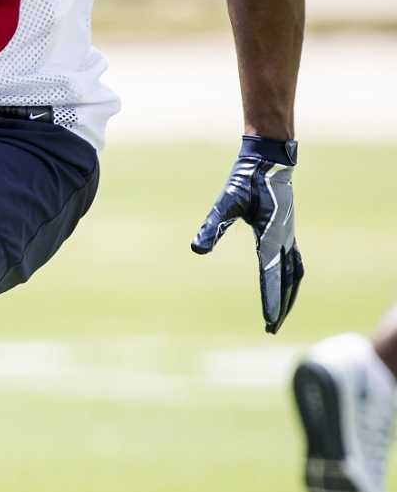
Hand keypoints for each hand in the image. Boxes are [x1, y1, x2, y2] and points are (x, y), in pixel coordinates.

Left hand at [191, 135, 302, 333]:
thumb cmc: (246, 182)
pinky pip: (294, 261)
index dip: (271, 301)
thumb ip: (213, 226)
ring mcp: (289, 237)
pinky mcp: (287, 232)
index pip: (271, 278)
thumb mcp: (226, 203)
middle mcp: (284, 241)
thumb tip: (197, 249)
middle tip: (273, 328)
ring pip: (294, 273)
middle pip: (287, 282)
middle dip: (281, 306)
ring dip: (289, 294)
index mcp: (271, 239)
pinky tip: (287, 283)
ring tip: (281, 313)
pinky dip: (292, 277)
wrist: (269, 162)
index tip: (269, 322)